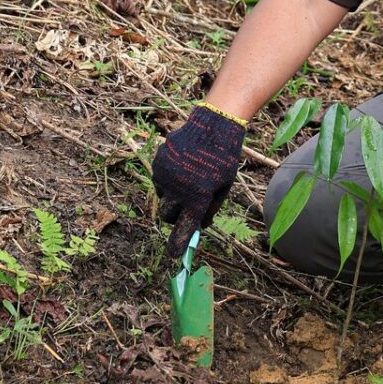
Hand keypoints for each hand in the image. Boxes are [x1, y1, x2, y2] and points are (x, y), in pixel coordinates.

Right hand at [153, 105, 245, 256]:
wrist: (212, 127)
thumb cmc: (223, 159)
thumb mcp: (224, 187)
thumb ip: (211, 209)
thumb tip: (200, 227)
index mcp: (198, 199)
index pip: (183, 230)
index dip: (177, 245)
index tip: (173, 256)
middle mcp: (178, 190)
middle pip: (167, 216)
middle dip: (174, 216)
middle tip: (185, 206)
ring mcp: (166, 177)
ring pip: (163, 197)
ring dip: (172, 195)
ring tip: (189, 177)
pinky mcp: (158, 164)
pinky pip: (160, 180)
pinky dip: (168, 179)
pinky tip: (182, 165)